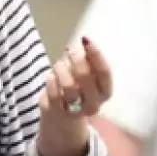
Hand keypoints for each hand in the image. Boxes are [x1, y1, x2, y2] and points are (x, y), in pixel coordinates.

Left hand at [36, 37, 112, 155]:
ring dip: (61, 69)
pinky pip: (53, 93)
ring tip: (59, 65)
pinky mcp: (58, 112)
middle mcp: (94, 104)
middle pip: (85, 77)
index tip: (86, 39)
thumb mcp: (87, 76)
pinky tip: (51, 76)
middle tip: (70, 51)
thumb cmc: (77, 88)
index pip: (104, 72)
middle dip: (76, 59)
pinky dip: (51, 80)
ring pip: (68, 85)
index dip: (95, 54)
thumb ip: (87, 63)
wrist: (63, 116)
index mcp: (105, 92)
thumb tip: (83, 43)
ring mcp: (76, 110)